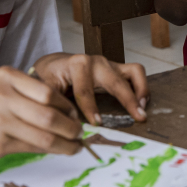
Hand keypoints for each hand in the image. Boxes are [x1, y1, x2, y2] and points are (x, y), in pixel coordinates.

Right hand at [0, 65, 82, 162]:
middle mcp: (3, 95)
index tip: (76, 114)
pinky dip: (49, 150)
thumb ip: (27, 96)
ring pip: (44, 134)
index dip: (67, 106)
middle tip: (80, 132)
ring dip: (65, 142)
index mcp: (7, 77)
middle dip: (71, 126)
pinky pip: (31, 147)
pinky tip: (57, 150)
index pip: (49, 92)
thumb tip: (65, 111)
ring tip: (75, 145)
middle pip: (49, 114)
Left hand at [33, 53, 148, 124]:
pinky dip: (141, 88)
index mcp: (76, 65)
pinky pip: (135, 73)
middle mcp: (96, 62)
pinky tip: (141, 103)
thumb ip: (51, 101)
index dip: (91, 108)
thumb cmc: (49, 77)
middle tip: (137, 117)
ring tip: (142, 109)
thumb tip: (59, 123)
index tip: (98, 123)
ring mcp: (109, 64)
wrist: (54, 64)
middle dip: (128, 99)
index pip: (85, 89)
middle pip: (116, 81)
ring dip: (141, 90)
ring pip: (134, 71)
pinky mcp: (116, 69)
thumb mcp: (44, 87)